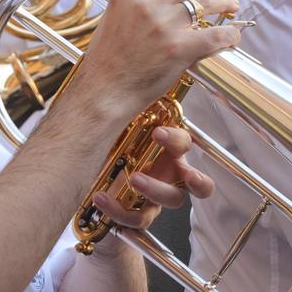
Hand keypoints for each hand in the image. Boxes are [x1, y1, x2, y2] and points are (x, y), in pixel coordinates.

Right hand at [70, 0, 240, 119]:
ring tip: (229, 6)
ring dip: (224, 1)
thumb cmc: (108, 62)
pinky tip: (231, 37)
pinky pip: (216, 35)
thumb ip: (137, 3)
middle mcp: (146, 4)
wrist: (103, 92)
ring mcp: (164, 25)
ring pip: (207, 0)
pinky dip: (229, 34)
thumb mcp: (114, 17)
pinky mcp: (179, 48)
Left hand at [91, 125, 214, 233]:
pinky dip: (120, 211)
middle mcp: (168, 175)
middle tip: (182, 172)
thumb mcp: (119, 131)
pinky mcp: (139, 216)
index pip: (184, 143)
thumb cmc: (111, 152)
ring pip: (172, 201)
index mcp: (168, 152)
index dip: (175, 139)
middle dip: (196, 178)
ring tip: (132, 179)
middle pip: (197, 182)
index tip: (158, 133)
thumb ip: (129, 113)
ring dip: (155, 190)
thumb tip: (128, 71)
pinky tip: (101, 199)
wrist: (94, 186)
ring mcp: (156, 198)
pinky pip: (138, 220)